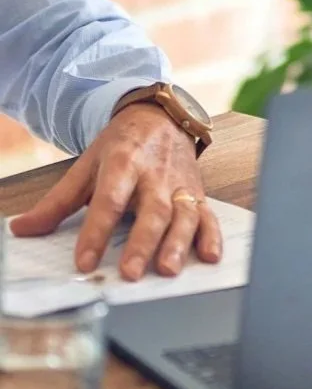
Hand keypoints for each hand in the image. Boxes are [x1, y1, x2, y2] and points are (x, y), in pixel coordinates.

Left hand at [10, 105, 221, 280]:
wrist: (162, 117)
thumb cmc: (123, 145)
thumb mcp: (87, 166)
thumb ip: (57, 202)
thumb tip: (22, 229)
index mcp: (124, 163)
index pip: (109, 200)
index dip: (96, 232)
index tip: (84, 262)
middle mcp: (155, 174)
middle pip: (152, 210)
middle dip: (142, 242)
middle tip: (130, 272)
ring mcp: (180, 184)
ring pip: (183, 214)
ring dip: (177, 242)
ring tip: (167, 269)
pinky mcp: (198, 193)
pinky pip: (208, 215)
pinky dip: (211, 235)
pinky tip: (210, 256)